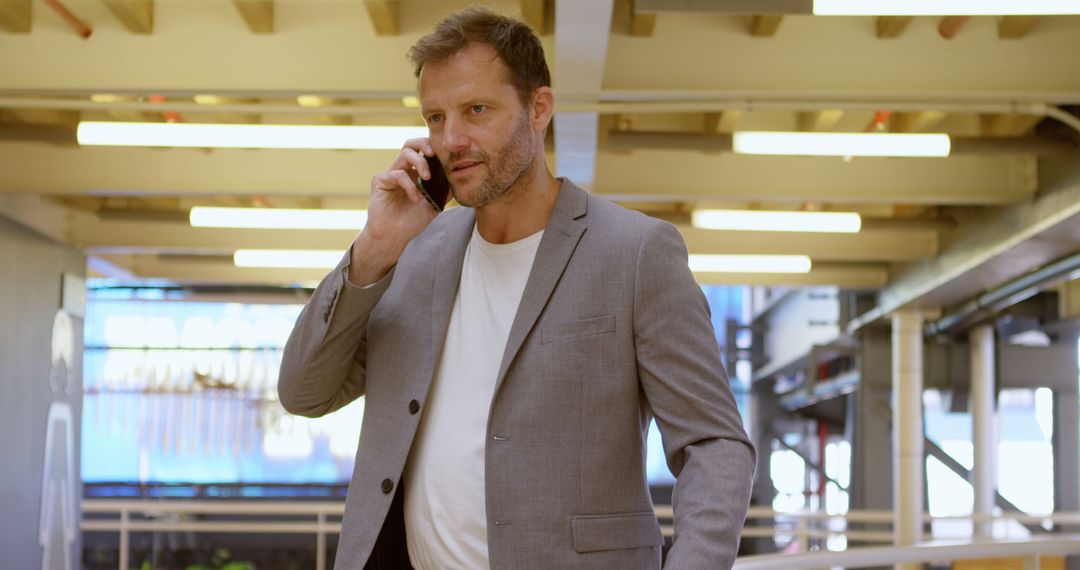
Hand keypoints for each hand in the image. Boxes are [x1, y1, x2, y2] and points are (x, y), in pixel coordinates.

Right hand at [349, 138, 439, 285]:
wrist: (394, 236)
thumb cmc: (411, 221)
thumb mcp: (434, 205)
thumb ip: (444, 191)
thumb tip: (460, 179)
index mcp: (414, 174)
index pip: (422, 152)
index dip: (433, 149)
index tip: (447, 155)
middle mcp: (402, 170)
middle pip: (410, 144)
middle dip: (423, 143)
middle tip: (433, 154)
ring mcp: (390, 174)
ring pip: (405, 154)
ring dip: (420, 163)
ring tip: (428, 178)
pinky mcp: (380, 181)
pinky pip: (397, 174)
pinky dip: (410, 185)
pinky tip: (415, 198)